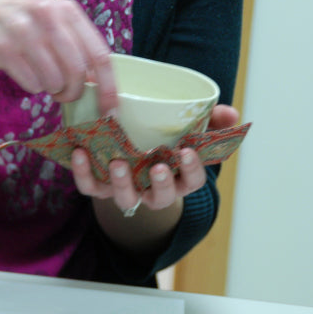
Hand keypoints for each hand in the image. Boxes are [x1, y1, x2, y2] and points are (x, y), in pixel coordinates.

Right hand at [0, 0, 118, 112]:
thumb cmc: (21, 18)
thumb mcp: (52, 17)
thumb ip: (76, 41)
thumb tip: (98, 79)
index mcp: (67, 10)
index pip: (99, 54)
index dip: (108, 86)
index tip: (111, 109)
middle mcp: (48, 17)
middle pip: (77, 72)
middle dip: (74, 92)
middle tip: (65, 95)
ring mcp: (24, 32)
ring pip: (54, 81)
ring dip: (52, 89)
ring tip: (42, 79)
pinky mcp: (4, 49)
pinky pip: (31, 84)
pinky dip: (32, 86)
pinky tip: (24, 72)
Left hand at [70, 102, 239, 213]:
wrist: (127, 147)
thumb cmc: (164, 138)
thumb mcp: (188, 127)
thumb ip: (210, 120)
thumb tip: (232, 114)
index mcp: (178, 177)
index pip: (192, 181)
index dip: (191, 170)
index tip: (187, 151)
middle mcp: (153, 190)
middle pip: (161, 198)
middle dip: (160, 185)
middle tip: (157, 167)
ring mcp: (126, 190)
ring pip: (125, 199)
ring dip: (122, 183)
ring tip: (119, 162)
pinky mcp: (99, 186)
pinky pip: (90, 187)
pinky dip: (84, 173)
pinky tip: (80, 151)